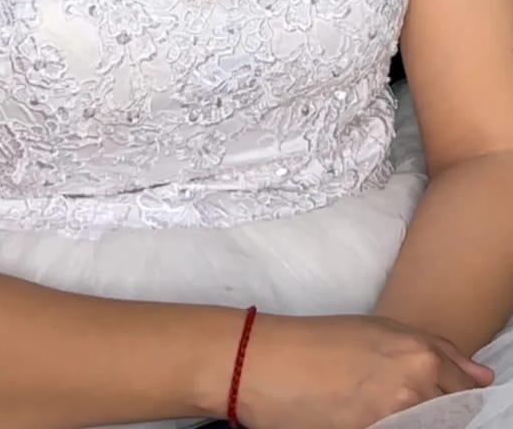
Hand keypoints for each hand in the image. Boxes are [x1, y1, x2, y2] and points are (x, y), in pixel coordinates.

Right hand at [233, 313, 493, 428]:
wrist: (267, 363)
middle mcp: (416, 386)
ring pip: (428, 425)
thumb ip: (435, 350)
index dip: (456, 394)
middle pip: (452, 413)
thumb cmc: (319, 341)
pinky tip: (362, 413)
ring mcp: (397, 418)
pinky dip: (392, 424)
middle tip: (395, 398)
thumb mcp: (380, 331)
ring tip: (374, 403)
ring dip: (413, 417)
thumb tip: (482, 377)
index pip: (465, 389)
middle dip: (437, 410)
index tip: (441, 396)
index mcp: (421, 353)